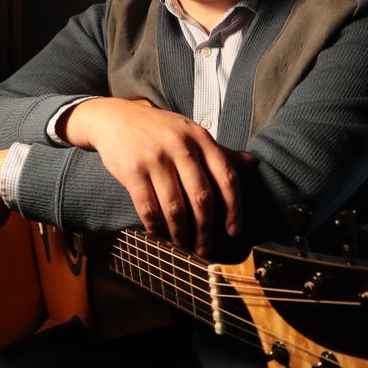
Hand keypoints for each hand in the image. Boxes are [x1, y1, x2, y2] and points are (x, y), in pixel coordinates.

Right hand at [61, 98, 254, 254]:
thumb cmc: (158, 129)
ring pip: (175, 208)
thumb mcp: (191, 132)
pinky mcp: (132, 170)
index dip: (234, 208)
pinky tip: (161, 236)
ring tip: (185, 247)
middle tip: (207, 249)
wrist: (114, 118)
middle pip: (202, 198)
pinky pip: (148, 209)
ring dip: (182, 235)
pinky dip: (156, 228)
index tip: (234, 230)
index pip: (226, 177)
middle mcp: (180, 146)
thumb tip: (253, 163)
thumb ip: (220, 151)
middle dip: (207, 230)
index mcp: (200, 138)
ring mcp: (155, 158)